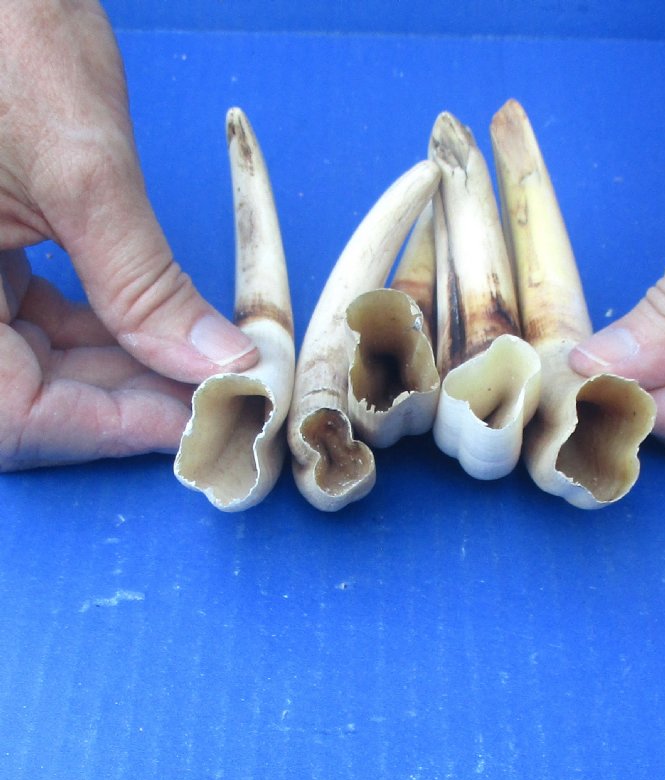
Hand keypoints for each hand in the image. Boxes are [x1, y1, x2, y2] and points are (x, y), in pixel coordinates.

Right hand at [0, 1, 257, 469]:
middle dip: (122, 404)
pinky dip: (96, 337)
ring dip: (117, 374)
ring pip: (30, 367)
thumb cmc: (4, 33)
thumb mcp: (83, 172)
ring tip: (196, 370)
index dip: (104, 430)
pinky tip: (154, 334)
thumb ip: (145, 285)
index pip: (10, 414)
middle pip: (23, 399)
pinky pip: (30, 325)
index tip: (190, 425)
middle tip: (208, 401)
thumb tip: (218, 363)